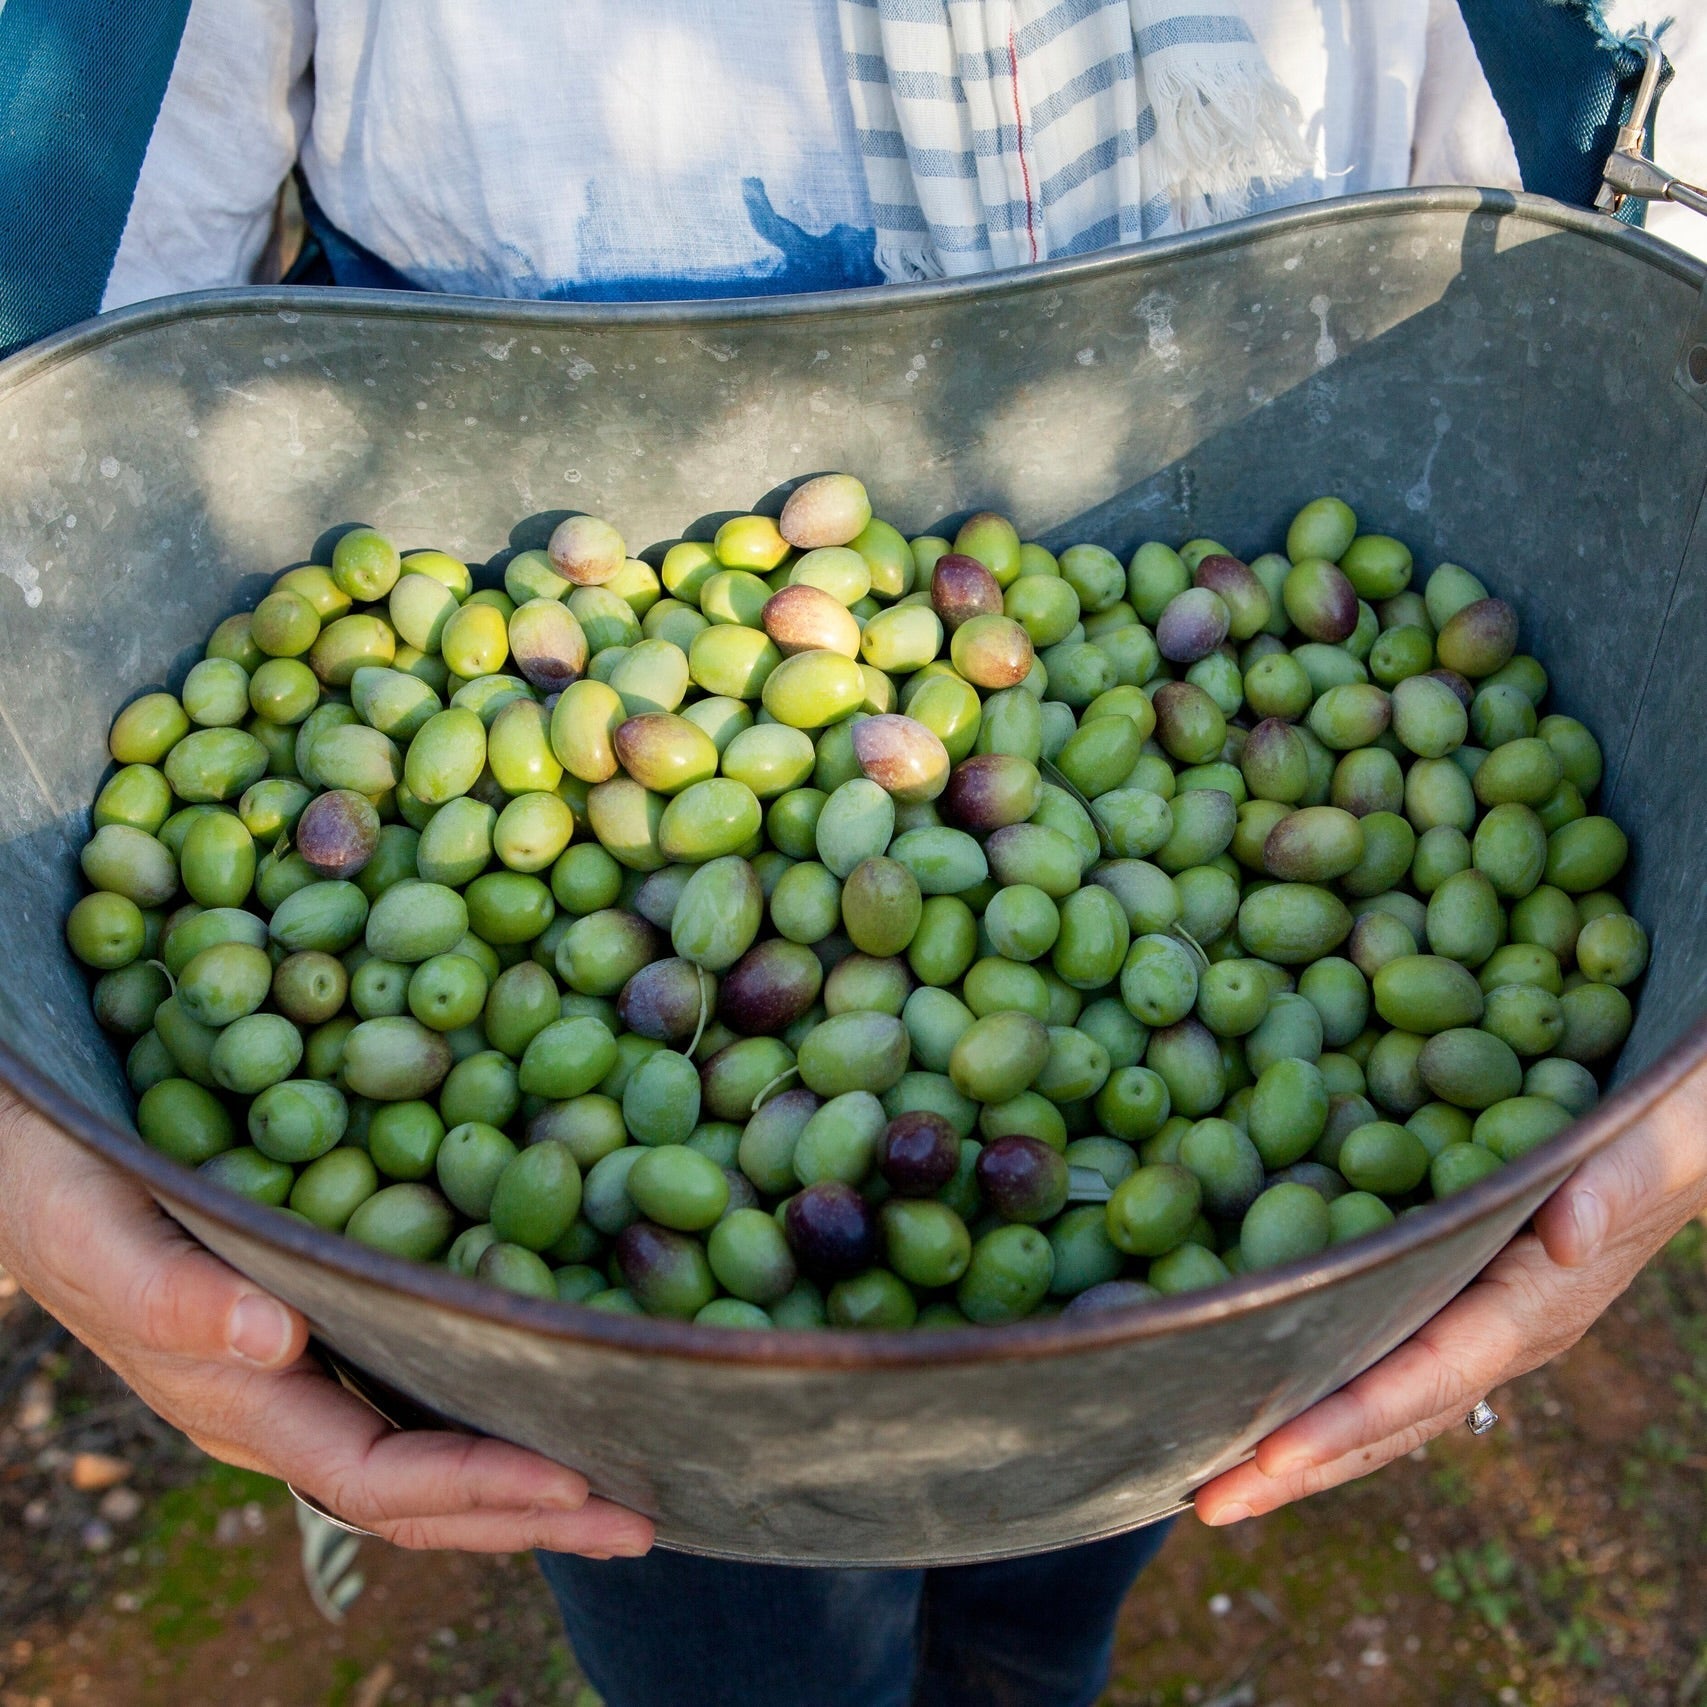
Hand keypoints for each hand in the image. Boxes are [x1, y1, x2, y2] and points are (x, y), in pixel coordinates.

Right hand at [0, 1089, 653, 1555]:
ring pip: (434, 1452)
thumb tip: (272, 1342)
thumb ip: (169, 1296)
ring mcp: (316, 1375)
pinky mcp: (340, 1321)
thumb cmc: (59, 1189)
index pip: (376, 1477)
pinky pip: (429, 1383)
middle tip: (648, 1515)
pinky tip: (568, 1379)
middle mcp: (290, 1408)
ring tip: (633, 1476)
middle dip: (533, 1513)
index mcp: (241, 1407)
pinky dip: (502, 1400)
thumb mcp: (96, 1229)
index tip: (574, 1482)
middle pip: (424, 1495)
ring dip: (531, 1474)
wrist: (40, 1159)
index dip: (474, 1488)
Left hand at [1195, 1070, 1706, 1524]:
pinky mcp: (1452, 1297)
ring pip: (1375, 1405)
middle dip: (1296, 1467)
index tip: (1268, 1455)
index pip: (1426, 1378)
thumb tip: (1564, 1234)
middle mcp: (1496, 1335)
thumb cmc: (1664, 1125)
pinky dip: (1314, 1387)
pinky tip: (1249, 1387)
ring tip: (1206, 1477)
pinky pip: (1376, 1357)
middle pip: (1387, 1421)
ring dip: (1293, 1444)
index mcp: (1531, 1309)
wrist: (1683, 1126)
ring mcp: (1472, 1324)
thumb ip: (1606, 1188)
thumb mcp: (1644, 1144)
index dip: (1347, 1420)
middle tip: (1203, 1502)